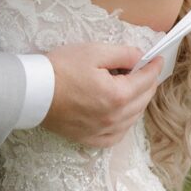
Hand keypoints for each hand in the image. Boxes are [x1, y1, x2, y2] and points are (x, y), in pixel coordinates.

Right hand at [42, 43, 161, 147]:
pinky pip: (117, 135)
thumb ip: (123, 54)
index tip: (157, 58)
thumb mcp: (93, 52)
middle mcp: (114, 118)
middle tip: (143, 69)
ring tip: (130, 87)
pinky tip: (119, 112)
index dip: (154, 66)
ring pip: (133, 118)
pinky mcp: (90, 139)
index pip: (146, 80)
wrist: (32, 92)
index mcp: (118, 95)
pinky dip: (124, 123)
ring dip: (137, 102)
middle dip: (147, 82)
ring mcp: (103, 131)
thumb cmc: (60, 68)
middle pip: (143, 100)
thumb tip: (141, 57)